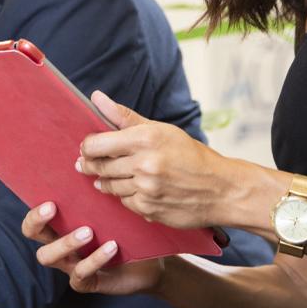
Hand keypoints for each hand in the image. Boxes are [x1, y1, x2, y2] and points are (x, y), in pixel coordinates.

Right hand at [21, 201, 163, 295]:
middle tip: (54, 208)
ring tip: (88, 231)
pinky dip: (94, 259)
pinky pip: (81, 275)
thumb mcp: (110, 211)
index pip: (34, 224)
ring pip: (50, 258)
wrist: (150, 263)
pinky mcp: (88, 282)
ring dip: (66, 242)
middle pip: (34, 238)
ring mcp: (72, 266)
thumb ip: (96, 195)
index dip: (34, 214)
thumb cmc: (125, 231)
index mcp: (61, 230)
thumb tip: (93, 162)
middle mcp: (61, 249)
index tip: (50, 201)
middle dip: (38, 223)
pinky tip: (111, 247)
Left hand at [78, 91, 237, 228]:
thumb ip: (124, 116)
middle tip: (85, 164)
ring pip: (109, 186)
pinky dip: (126, 196)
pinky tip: (134, 189)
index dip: (87, 147)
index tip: (88, 148)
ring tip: (109, 176)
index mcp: (145, 138)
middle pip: (100, 166)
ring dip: (106, 181)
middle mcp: (144, 164)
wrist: (221, 189)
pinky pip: (124, 202)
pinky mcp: (149, 210)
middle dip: (90, 165)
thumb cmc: (190, 155)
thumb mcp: (161, 129)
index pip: (96, 144)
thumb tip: (96, 97)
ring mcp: (146, 189)